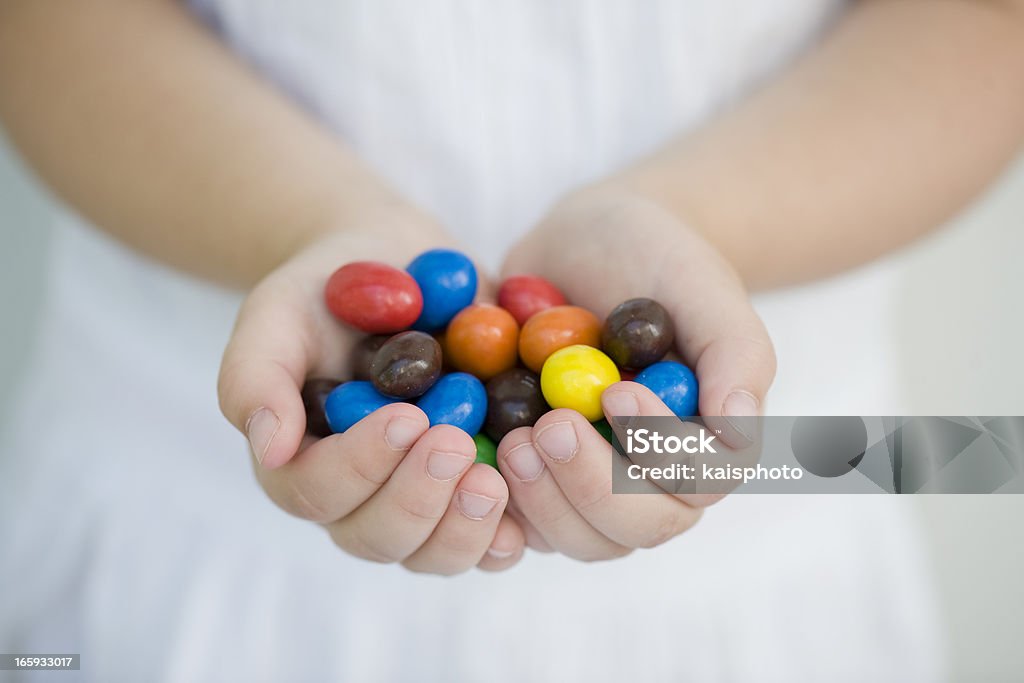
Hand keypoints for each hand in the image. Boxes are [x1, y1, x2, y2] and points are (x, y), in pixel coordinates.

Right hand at [217, 212, 524, 573]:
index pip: (318, 492)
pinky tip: (531, 494)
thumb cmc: (328, 290)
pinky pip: (492, 537)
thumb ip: (257, 375)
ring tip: (494, 478)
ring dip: (466, 528)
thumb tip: (267, 448)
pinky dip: (514, 526)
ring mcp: (420, 499)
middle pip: (379, 538)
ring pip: (436, 554)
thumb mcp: (278, 313)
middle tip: (455, 443)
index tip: (406, 417)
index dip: (361, 466)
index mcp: (302, 462)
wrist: (398, 265)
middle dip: (418, 501)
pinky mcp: (472, 488)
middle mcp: (360, 497)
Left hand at [497, 188, 776, 559]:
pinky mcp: (537, 477)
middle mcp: (653, 477)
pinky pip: (516, 518)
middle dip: (591, 487)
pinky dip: (494, 498)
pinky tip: (474, 451)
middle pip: (633, 529)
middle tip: (551, 427)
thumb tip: (739, 431)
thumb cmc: (655, 256)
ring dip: (542, 501)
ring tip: (513, 439)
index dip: (657, 454)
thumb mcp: (700, 283)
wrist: (587, 241)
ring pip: (575, 538)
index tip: (616, 390)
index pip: (696, 486)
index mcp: (704, 441)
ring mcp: (591, 483)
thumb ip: (735, 352)